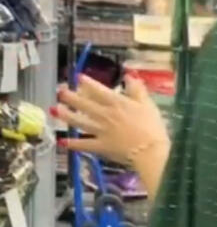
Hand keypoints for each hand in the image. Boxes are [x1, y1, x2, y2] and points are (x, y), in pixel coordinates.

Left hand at [53, 74, 169, 166]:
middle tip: (59, 91)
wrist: (151, 152)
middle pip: (84, 104)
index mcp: (116, 103)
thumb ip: (137, 89)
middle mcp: (105, 114)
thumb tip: (129, 75)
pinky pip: (84, 144)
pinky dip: (73, 144)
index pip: (98, 90)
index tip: (78, 77)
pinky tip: (62, 142)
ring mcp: (101, 131)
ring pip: (80, 121)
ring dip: (66, 116)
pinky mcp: (101, 147)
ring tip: (54, 110)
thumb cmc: (153, 128)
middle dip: (70, 97)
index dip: (87, 82)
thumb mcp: (147, 104)